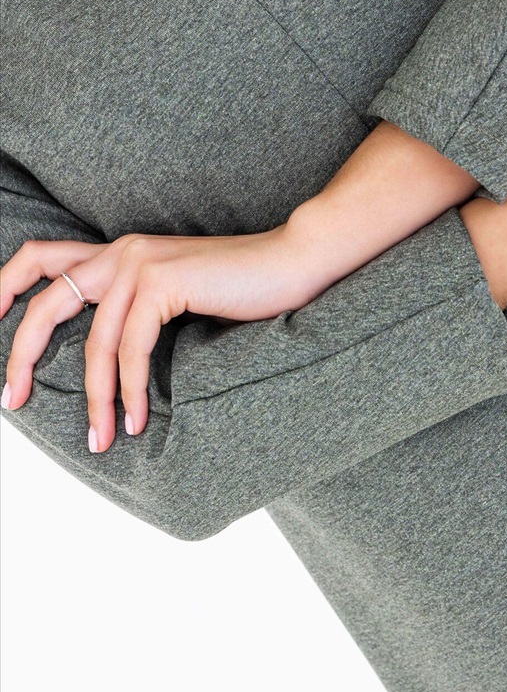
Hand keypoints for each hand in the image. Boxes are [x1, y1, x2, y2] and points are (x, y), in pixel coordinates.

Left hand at [0, 224, 311, 452]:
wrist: (293, 263)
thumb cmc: (244, 288)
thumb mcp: (179, 297)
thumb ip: (141, 313)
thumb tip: (111, 362)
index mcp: (121, 252)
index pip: (43, 257)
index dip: (4, 284)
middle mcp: (122, 252)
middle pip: (47, 298)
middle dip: (21, 353)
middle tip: (11, 400)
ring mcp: (140, 263)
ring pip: (95, 342)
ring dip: (96, 398)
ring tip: (101, 439)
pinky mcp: (164, 281)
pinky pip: (131, 348)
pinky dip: (130, 390)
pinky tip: (136, 419)